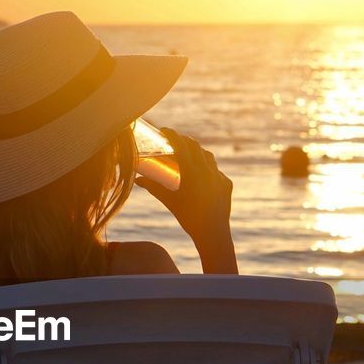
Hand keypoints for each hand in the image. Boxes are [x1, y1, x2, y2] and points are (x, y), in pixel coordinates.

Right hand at [135, 129, 236, 272]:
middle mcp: (207, 170)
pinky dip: (207, 168)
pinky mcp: (226, 184)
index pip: (181, 145)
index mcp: (192, 171)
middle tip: (173, 140)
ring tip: (188, 154)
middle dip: (183, 140)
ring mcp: (219, 176)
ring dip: (197, 151)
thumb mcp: (169, 200)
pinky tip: (201, 175)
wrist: (212, 233)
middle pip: (195, 146)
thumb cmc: (187, 217)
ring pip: (208, 156)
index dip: (172, 135)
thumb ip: (153, 187)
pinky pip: (216, 171)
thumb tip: (137, 180)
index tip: (164, 130)